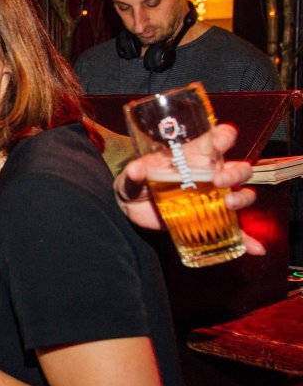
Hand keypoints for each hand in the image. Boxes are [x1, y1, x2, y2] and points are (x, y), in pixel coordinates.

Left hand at [115, 123, 264, 254]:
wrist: (129, 210)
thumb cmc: (134, 184)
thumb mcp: (130, 177)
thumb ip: (133, 174)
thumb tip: (136, 170)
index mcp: (193, 157)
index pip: (216, 140)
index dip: (224, 137)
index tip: (221, 141)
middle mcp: (209, 174)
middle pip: (237, 168)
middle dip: (234, 172)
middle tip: (219, 180)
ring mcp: (213, 198)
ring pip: (242, 194)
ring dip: (243, 198)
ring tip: (230, 204)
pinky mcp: (211, 220)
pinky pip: (235, 230)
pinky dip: (247, 239)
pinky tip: (255, 248)